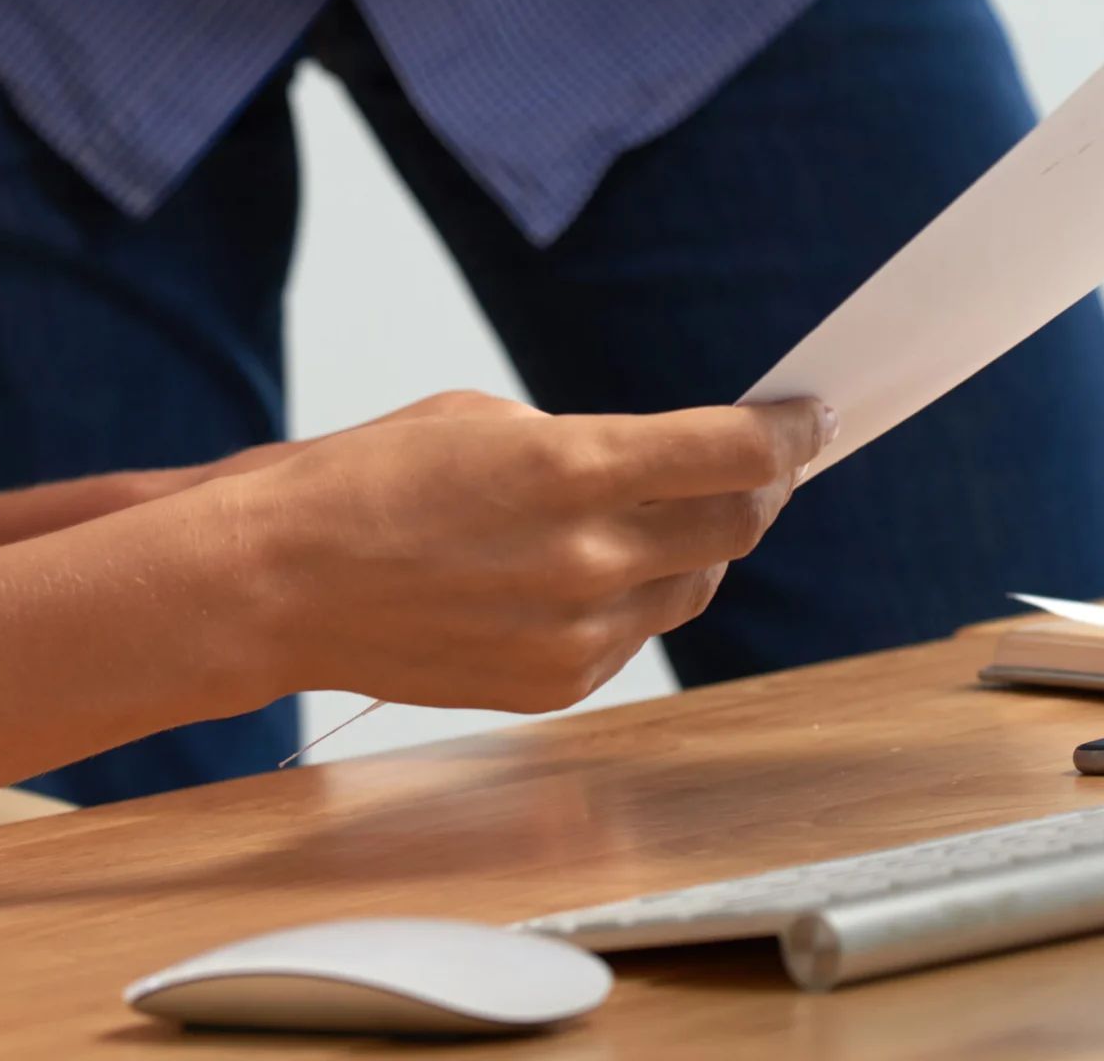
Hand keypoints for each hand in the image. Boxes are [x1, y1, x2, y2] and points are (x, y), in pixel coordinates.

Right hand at [233, 391, 827, 713]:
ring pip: (694, 585)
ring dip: (702, 543)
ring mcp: (576, 634)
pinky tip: (599, 568)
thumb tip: (663, 462)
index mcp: (572, 467)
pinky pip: (636, 635)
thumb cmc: (377, 478)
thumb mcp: (489, 421)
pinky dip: (639, 596)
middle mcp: (587, 557)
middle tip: (769, 463)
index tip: (815, 417)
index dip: (792, 433)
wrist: (288, 582)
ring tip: (677, 510)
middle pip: (735, 526)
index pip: (733, 455)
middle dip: (765, 489)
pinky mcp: (557, 687)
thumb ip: (587, 444)